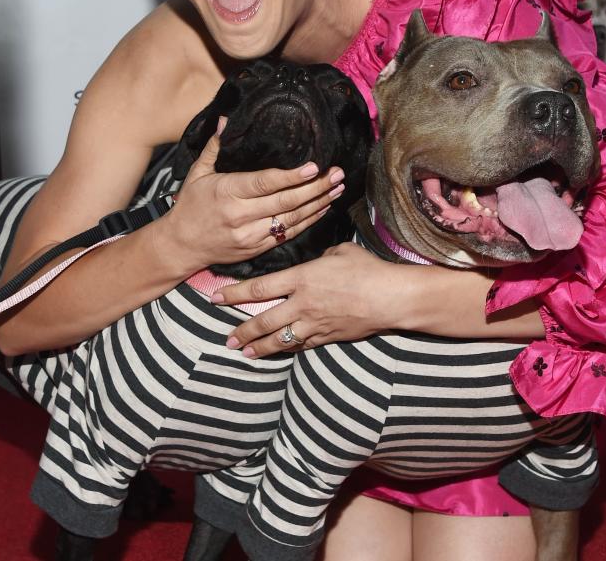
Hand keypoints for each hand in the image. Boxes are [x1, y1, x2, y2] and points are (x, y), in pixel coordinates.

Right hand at [156, 118, 346, 273]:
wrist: (181, 245)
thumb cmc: (190, 205)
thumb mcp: (197, 173)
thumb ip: (215, 146)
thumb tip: (227, 119)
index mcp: (227, 192)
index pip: (265, 184)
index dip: (291, 177)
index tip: (314, 167)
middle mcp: (240, 215)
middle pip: (285, 202)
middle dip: (315, 188)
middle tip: (336, 174)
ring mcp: (250, 235)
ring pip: (291, 220)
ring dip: (318, 203)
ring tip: (337, 189)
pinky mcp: (257, 248)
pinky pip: (287, 234)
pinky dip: (308, 221)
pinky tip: (323, 208)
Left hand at [211, 242, 406, 357]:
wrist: (389, 297)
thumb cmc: (366, 269)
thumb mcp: (339, 252)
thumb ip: (321, 258)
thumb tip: (318, 261)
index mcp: (300, 278)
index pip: (258, 288)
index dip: (233, 294)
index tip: (215, 298)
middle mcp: (301, 303)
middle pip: (262, 321)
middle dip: (241, 331)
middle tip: (226, 339)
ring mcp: (313, 323)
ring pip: (278, 340)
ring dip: (259, 347)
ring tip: (244, 352)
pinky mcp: (327, 337)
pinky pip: (300, 346)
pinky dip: (286, 349)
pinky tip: (277, 352)